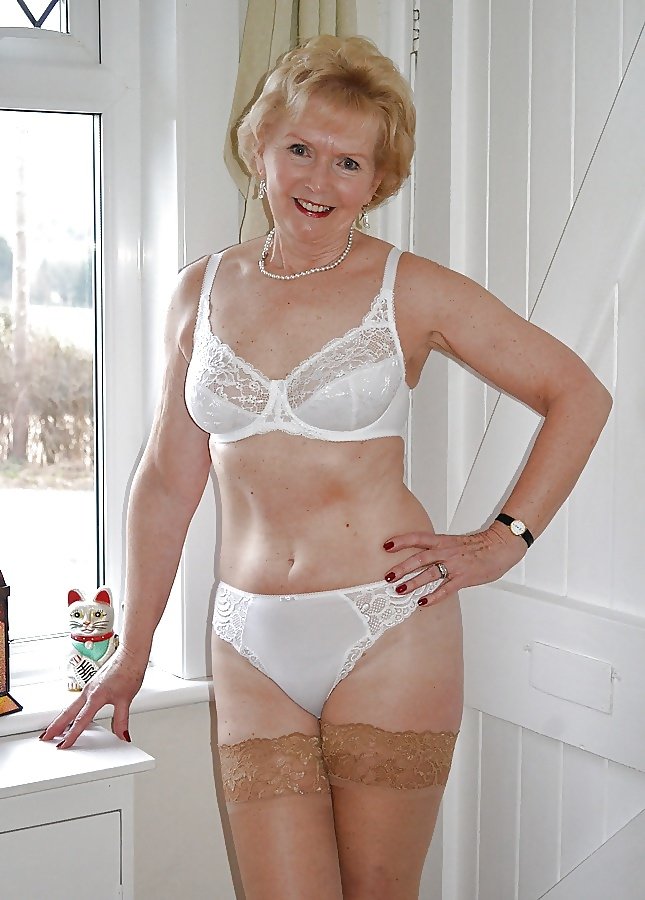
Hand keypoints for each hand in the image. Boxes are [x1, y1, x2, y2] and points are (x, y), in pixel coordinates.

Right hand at [40, 645, 145, 748]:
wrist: (131, 654)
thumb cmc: (129, 671)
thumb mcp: (126, 700)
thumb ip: (121, 720)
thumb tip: (122, 736)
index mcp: (95, 696)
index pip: (81, 720)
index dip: (72, 735)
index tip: (63, 745)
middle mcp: (89, 692)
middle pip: (68, 712)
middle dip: (56, 726)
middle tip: (46, 737)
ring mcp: (89, 687)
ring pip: (71, 706)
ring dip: (61, 718)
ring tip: (54, 729)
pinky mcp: (92, 684)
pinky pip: (78, 700)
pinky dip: (70, 709)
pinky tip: (72, 713)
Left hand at [383, 520, 526, 605]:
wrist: (500, 545)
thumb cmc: (478, 545)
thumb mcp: (454, 543)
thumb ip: (438, 550)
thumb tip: (422, 559)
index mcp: (442, 541)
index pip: (417, 538)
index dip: (401, 541)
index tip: (386, 546)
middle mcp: (446, 551)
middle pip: (419, 558)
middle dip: (402, 567)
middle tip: (388, 576)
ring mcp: (455, 565)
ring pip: (430, 573)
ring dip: (414, 582)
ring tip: (400, 590)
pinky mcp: (464, 577)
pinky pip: (446, 588)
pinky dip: (434, 596)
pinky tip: (423, 602)